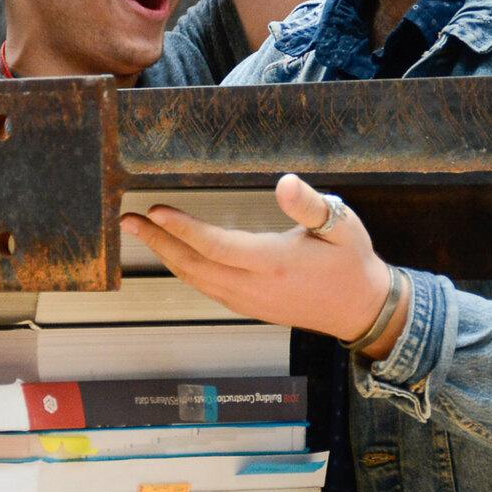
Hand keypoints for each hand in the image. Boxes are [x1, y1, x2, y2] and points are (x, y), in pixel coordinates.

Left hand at [123, 173, 396, 348]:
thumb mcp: (342, 225)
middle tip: (129, 220)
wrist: (363, 309)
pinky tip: (173, 256)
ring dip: (167, 257)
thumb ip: (310, 204)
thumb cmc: (352, 262)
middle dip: (158, 243)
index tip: (156, 211)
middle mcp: (255, 288)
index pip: (217, 246)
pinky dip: (184, 270)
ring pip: (196, 281)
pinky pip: (207, 289)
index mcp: (274, 264)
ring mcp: (249, 302)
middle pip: (194, 266)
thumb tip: (285, 182)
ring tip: (142, 234)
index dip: (183, 229)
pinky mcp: (249, 308)